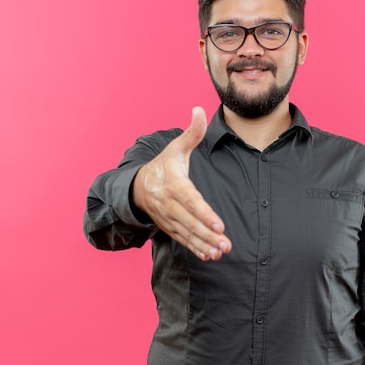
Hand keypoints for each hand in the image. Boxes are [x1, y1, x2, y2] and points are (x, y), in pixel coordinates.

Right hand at [133, 107, 230, 260]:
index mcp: (173, 184)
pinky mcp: (169, 226)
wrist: (138, 186)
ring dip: (203, 244)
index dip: (204, 213)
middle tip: (226, 244)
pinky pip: (182, 239)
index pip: (190, 200)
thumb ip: (192, 132)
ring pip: (187, 233)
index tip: (219, 224)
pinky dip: (195, 248)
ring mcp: (168, 217)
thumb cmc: (164, 165)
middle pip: (190, 221)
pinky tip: (209, 255)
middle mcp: (169, 203)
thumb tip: (200, 109)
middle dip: (208, 234)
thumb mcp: (176, 148)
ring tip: (220, 252)